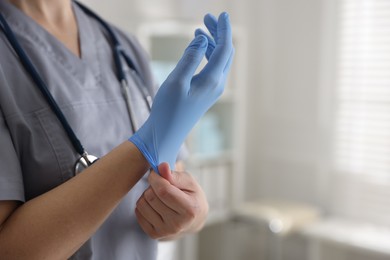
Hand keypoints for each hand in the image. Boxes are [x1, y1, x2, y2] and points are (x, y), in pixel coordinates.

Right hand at [129, 12, 233, 171]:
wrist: (167, 132)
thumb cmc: (168, 109)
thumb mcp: (176, 81)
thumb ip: (190, 58)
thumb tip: (202, 40)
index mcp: (212, 80)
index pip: (224, 48)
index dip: (224, 30)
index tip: (222, 14)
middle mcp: (217, 84)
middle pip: (225, 52)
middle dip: (218, 33)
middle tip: (206, 18)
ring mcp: (213, 89)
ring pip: (219, 60)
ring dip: (213, 43)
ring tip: (200, 30)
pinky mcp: (206, 92)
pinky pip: (213, 67)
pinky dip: (208, 54)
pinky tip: (198, 47)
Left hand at [135, 163, 208, 239]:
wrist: (193, 219)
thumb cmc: (191, 196)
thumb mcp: (189, 182)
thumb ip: (175, 175)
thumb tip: (162, 167)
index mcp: (189, 210)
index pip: (164, 191)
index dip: (156, 178)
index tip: (156, 172)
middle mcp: (177, 224)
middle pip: (151, 196)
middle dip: (153, 185)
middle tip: (161, 185)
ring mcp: (164, 231)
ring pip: (142, 203)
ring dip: (147, 194)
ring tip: (159, 195)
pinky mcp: (154, 234)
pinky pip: (138, 212)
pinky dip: (144, 204)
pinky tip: (155, 204)